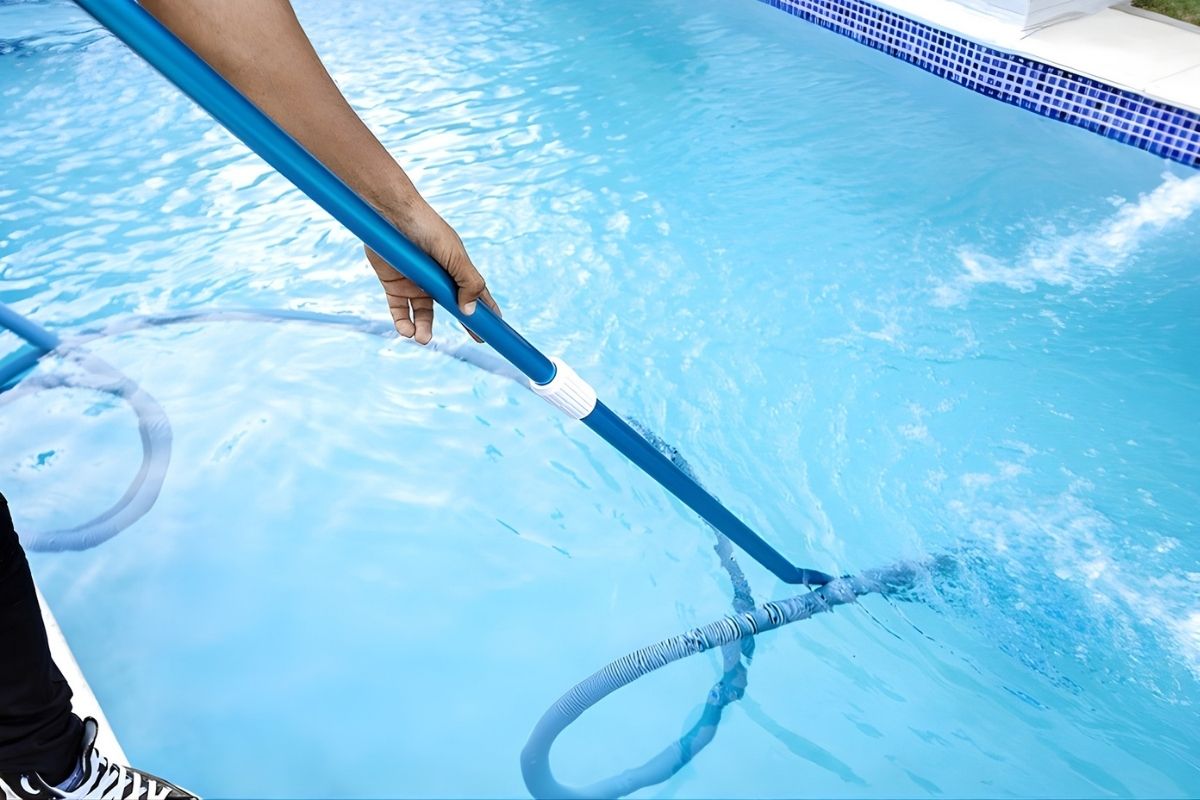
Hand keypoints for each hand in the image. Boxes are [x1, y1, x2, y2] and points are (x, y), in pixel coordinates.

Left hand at [365, 207, 500, 344]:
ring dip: (424, 329)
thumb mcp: (455, 256)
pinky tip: (406, 330)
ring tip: (422, 338)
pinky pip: (399, 311)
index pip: (475, 293)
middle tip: (476, 339)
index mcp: (455, 269)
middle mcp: (436, 279)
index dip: (486, 310)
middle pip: (452, 307)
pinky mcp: (393, 285)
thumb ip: (468, 283)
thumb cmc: (427, 228)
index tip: (496, 327)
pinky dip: (402, 323)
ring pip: (423, 315)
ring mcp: (415, 283)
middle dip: (465, 324)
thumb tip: (471, 311)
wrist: (391, 214)